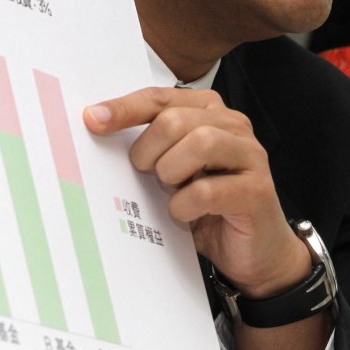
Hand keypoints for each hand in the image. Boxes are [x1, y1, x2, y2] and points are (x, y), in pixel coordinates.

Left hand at [83, 87, 312, 297]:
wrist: (255, 251)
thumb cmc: (208, 207)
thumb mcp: (174, 170)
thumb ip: (152, 147)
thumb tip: (99, 129)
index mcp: (209, 111)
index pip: (160, 98)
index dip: (124, 108)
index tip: (92, 120)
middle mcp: (233, 126)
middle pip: (174, 120)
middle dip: (148, 151)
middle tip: (146, 174)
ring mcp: (250, 156)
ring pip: (199, 143)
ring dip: (170, 172)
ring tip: (169, 190)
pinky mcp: (257, 191)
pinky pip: (207, 191)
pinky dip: (184, 206)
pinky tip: (183, 214)